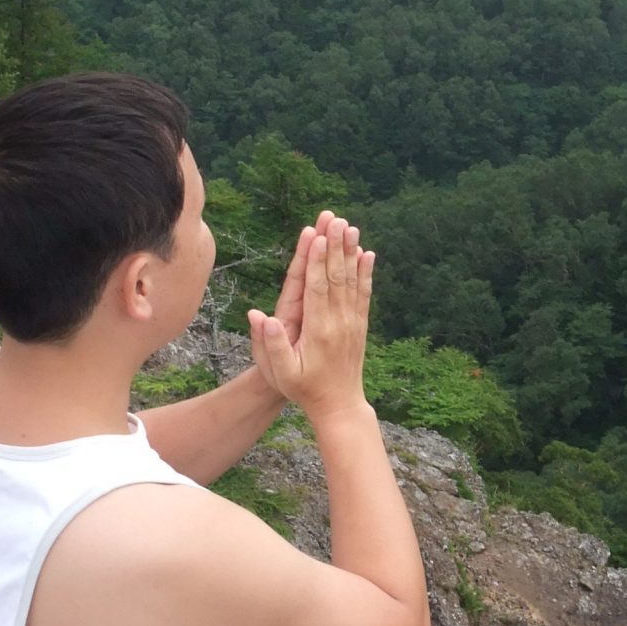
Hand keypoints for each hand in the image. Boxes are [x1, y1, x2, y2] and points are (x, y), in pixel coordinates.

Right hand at [248, 214, 373, 423]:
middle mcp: (339, 322)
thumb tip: (259, 316)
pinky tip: (367, 254)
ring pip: (352, 281)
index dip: (317, 260)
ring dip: (351, 252)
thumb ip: (271, 345)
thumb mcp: (282, 374)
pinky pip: (364, 294)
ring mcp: (352, 323)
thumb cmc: (305, 390)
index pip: (317, 288)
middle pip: (337, 277)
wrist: (339, 406)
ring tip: (350, 227)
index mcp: (318, 330)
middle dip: (335, 246)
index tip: (317, 236)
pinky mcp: (360, 326)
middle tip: (335, 219)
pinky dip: (366, 273)